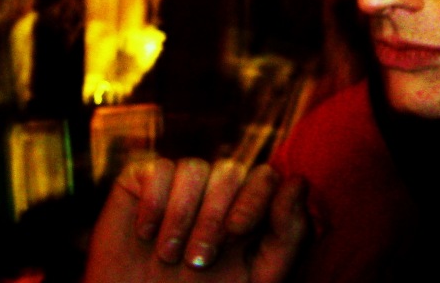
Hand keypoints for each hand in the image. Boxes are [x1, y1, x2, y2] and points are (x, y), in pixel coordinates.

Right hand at [83, 157, 307, 282]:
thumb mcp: (259, 279)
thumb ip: (287, 235)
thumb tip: (297, 181)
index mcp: (250, 209)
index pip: (266, 177)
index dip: (255, 196)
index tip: (238, 231)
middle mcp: (217, 190)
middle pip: (231, 170)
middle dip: (214, 216)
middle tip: (197, 260)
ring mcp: (180, 184)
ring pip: (194, 168)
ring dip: (182, 215)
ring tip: (168, 255)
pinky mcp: (142, 181)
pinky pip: (157, 169)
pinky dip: (153, 203)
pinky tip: (146, 234)